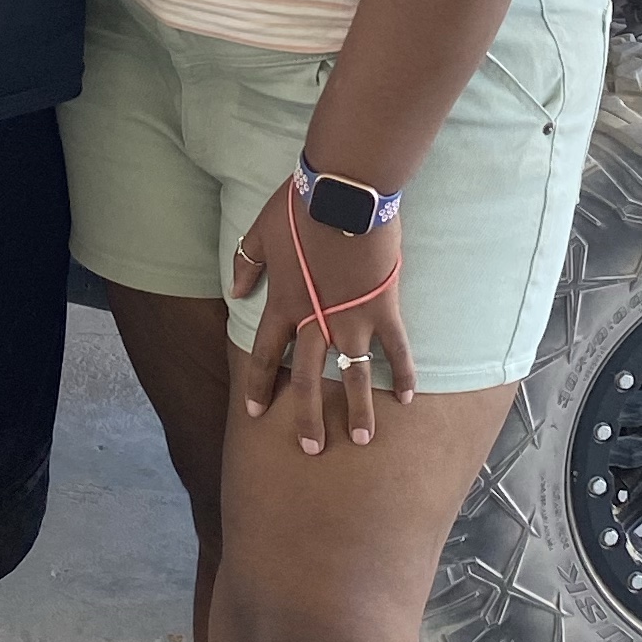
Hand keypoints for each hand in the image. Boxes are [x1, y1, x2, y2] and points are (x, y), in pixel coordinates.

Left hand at [232, 180, 416, 454]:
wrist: (343, 194)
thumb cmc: (299, 207)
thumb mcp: (261, 231)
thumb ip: (247, 263)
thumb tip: (235, 288)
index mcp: (283, 303)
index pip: (266, 354)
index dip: (259, 384)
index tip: (254, 413)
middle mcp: (315, 320)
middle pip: (308, 378)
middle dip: (308, 416)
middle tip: (310, 448)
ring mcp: (351, 318)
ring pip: (353, 374)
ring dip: (357, 409)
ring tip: (360, 439)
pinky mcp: (383, 308)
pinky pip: (396, 349)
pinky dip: (403, 373)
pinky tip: (407, 398)